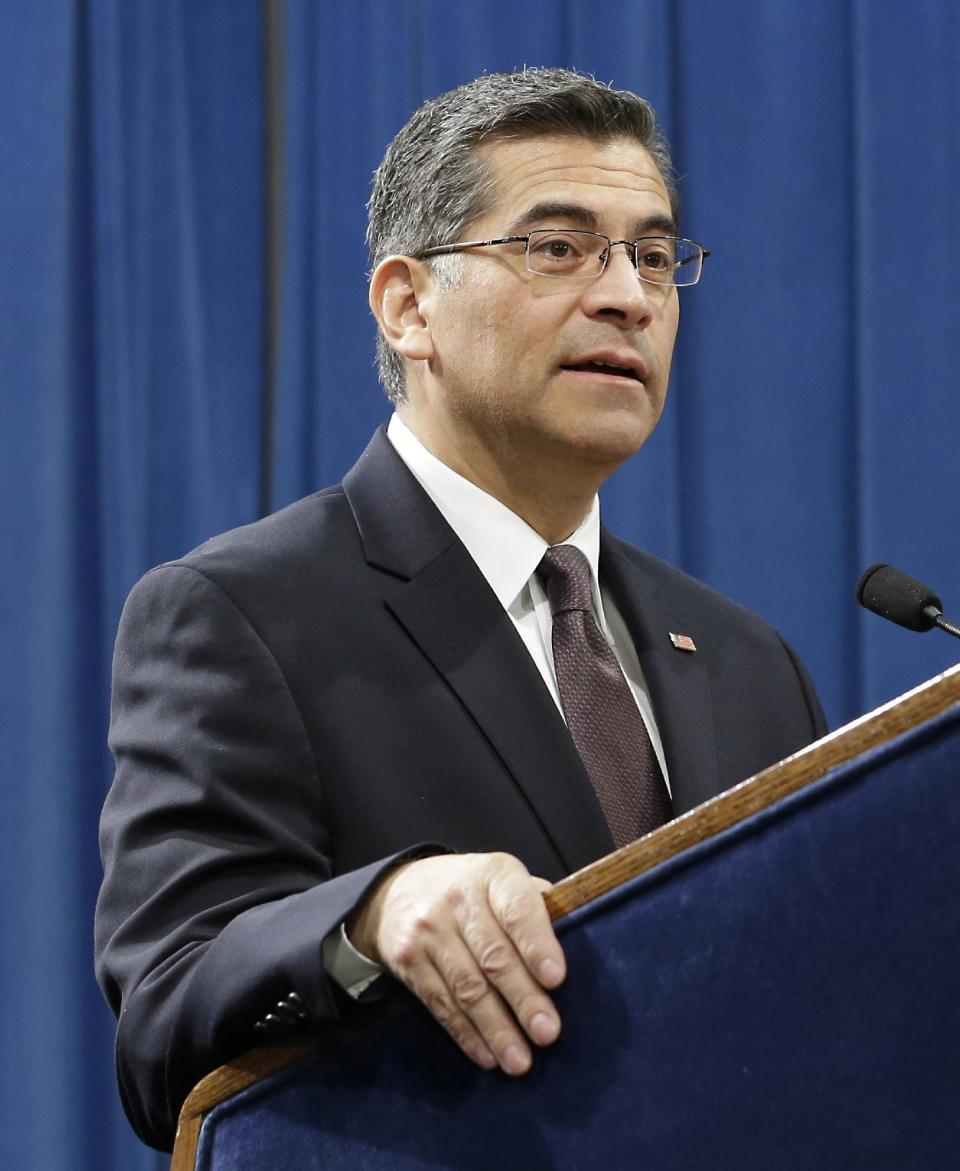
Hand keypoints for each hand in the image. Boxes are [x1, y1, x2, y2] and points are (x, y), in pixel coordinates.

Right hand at [347, 852, 565, 1075]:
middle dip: (523, 998)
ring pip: (467, 987)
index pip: (517, 908)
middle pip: (493, 956)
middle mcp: (457, 899)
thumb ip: (537, 908)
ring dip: (496, 1028)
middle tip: (548, 1032)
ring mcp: (428, 931)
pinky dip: (467, 1034)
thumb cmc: (472, 891)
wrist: (399, 889)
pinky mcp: (407, 961)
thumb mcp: (503, 880)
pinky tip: (488, 1055)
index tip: (556, 978)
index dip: (537, 943)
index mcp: (493, 875)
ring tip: (520, 1060)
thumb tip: (578, 945)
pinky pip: (440, 1004)